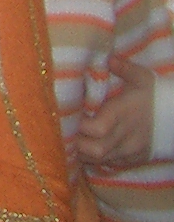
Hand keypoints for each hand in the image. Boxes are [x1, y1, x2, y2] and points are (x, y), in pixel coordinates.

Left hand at [79, 55, 154, 169]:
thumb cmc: (158, 96)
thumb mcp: (143, 78)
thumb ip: (123, 68)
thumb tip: (107, 57)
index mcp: (124, 114)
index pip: (98, 128)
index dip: (80, 127)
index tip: (68, 117)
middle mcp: (126, 136)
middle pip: (95, 150)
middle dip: (75, 144)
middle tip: (63, 132)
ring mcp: (130, 150)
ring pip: (100, 160)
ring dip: (82, 153)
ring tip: (70, 141)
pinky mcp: (133, 159)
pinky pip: (110, 164)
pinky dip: (95, 159)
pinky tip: (86, 149)